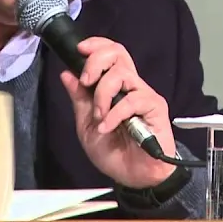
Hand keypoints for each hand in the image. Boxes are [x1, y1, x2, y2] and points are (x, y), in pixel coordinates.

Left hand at [59, 37, 176, 188]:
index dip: (96, 45)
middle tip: (86, 82)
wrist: (134, 176)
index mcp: (115, 86)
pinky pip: (132, 100)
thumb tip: (67, 74)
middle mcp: (131, 86)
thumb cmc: (114, 153)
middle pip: (118, 52)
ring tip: (99, 117)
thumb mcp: (86, 125)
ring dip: (102, 95)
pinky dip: (114, 113)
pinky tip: (108, 127)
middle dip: (96, 62)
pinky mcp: (155, 107)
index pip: (110, 52)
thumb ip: (79, 99)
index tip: (80, 50)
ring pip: (121, 74)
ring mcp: (143, 95)